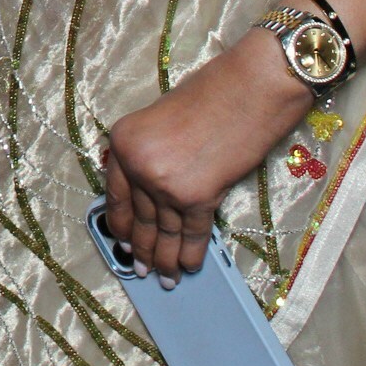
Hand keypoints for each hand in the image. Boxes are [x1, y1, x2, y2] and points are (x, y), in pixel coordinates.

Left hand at [99, 32, 310, 283]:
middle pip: (139, 218)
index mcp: (123, 142)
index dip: (120, 223)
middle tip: (140, 269)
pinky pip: (192, 234)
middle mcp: (138, 166)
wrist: (250, 86)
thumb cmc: (211, 93)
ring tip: (165, 279)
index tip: (122, 240)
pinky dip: (191, 254)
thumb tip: (151, 194)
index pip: (115, 194)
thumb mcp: (161, 119)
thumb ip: (150, 153)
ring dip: (165, 259)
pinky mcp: (198, 197)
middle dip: (141, 248)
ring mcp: (166, 184)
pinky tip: (189, 268)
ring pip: (164, 232)